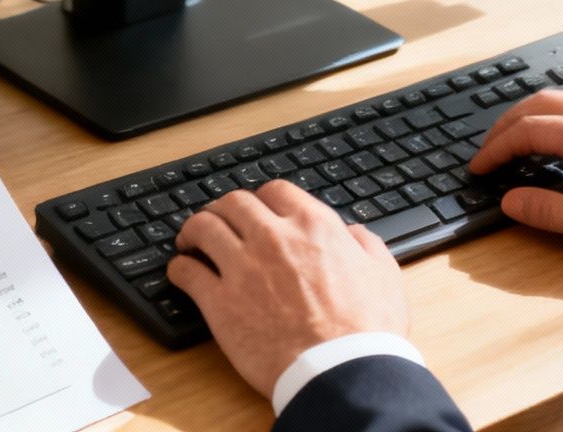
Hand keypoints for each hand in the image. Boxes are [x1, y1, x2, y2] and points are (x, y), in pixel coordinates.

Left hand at [167, 180, 409, 397]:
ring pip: (203, 227)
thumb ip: (365, 245)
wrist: (341, 370)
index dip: (262, 198)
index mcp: (312, 226)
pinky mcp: (220, 302)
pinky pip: (186, 271)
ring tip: (190, 239)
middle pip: (233, 202)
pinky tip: (181, 272)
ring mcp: (242, 267)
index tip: (258, 208)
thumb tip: (354, 234)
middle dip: (223, 208)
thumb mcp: (383, 274)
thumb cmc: (365, 330)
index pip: (275, 191)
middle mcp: (273, 237)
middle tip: (218, 219)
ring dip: (193, 229)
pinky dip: (179, 268)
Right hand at [468, 89, 562, 256]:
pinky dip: (562, 118)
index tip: (480, 166)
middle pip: (543, 102)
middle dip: (509, 122)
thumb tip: (513, 201)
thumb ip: (550, 210)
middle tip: (491, 147)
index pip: (529, 130)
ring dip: (536, 117)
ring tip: (520, 143)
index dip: (497, 148)